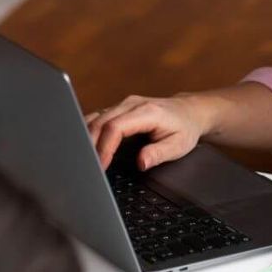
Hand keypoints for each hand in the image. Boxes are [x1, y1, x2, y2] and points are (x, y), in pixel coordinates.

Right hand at [85, 93, 212, 170]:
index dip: (105, 147)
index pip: (116, 127)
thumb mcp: (179, 145)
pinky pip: (98, 117)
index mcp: (147, 112)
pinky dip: (89, 131)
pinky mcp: (118, 108)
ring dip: (86, 137)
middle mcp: (131, 104)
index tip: (101, 165)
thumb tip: (140, 162)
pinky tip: (85, 145)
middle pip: (100, 122)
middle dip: (90, 145)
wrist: (189, 111)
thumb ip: (158, 154)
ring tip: (82, 158)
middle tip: (87, 167)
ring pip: (95, 118)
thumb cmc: (184, 128)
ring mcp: (123, 104)